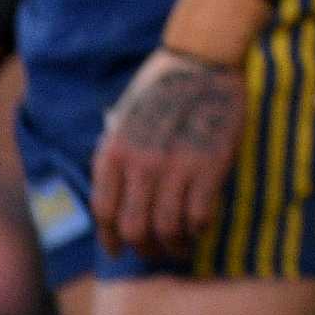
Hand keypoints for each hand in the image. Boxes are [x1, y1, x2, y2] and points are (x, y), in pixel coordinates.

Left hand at [93, 49, 245, 258]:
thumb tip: (116, 197)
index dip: (110, 240)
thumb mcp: (122, 120)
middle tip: (154, 253)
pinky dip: (199, 228)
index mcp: (114, 153)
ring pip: (167, 227)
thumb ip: (115, 157)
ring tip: (180, 248)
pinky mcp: (210, 165)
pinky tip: (201, 228)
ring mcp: (176, 166)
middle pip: (134, 227)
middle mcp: (140, 164)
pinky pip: (200, 213)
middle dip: (143, 248)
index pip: (104, 212)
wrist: (201, 61)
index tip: (118, 251)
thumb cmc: (160, 87)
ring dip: (173, 245)